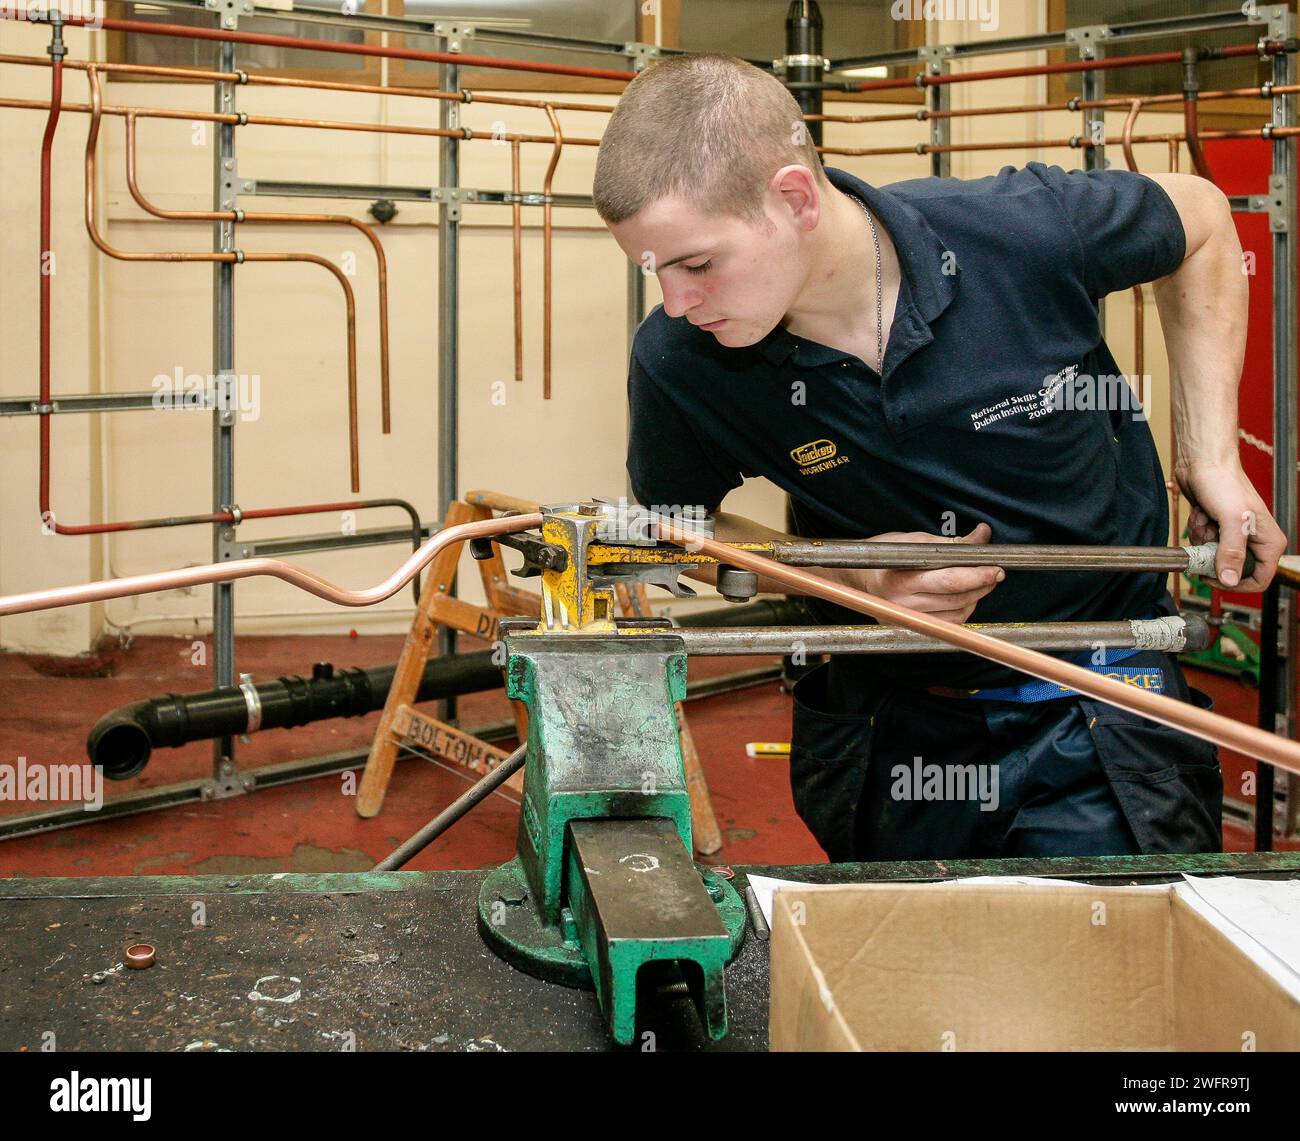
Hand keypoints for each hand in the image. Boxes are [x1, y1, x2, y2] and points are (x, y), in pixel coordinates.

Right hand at [829, 522, 1003, 623]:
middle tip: (995, 572)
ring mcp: (908, 619)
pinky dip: (965, 609)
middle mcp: (903, 604)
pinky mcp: (914, 628)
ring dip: (976, 597)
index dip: (976, 574)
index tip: (995, 567)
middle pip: (956, 598)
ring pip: (957, 613)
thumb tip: (981, 536)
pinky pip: (950, 623)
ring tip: (981, 581)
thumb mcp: (911, 541)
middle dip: (982, 584)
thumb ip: (949, 542)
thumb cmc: (883, 557)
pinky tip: (966, 597)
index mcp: (899, 579)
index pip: (948, 580)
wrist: (857, 579)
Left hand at [1176, 460, 1284, 589]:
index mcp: (1269, 542)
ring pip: (1213, 557)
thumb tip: (1230, 580)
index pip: (1259, 580)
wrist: (1203, 462)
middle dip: (1213, 555)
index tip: (1213, 577)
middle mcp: (1254, 541)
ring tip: (1207, 518)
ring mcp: (1234, 536)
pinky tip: (1202, 513)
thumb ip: (1232, 552)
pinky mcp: (1217, 529)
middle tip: (1208, 535)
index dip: (1234, 584)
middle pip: (1231, 570)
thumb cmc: (1223, 482)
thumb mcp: (1231, 520)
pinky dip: (1198, 530)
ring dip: (1203, 539)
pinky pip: (1203, 543)